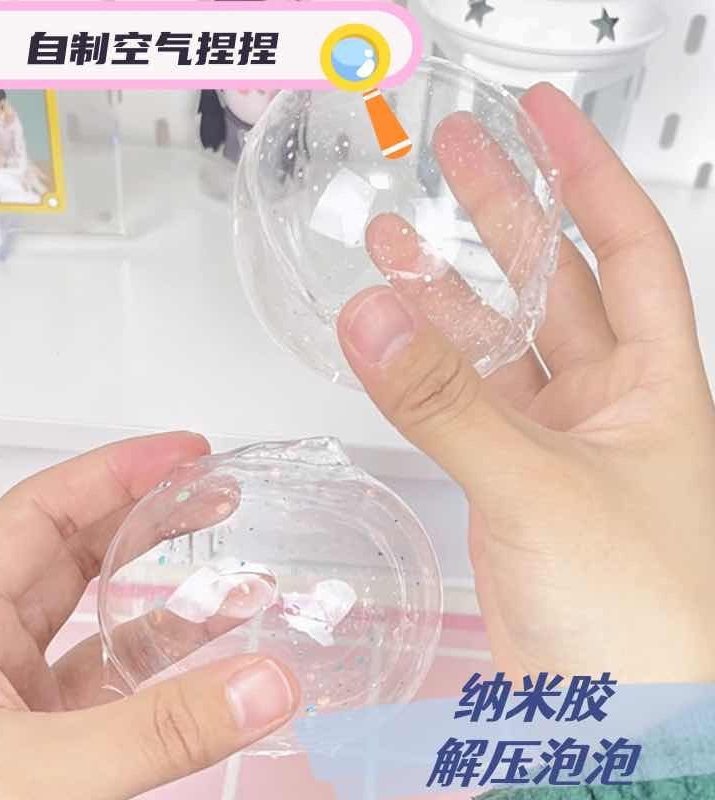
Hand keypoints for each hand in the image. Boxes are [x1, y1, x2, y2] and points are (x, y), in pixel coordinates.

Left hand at [0, 433, 298, 799]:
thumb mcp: (34, 775)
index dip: (114, 472)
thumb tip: (269, 684)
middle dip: (148, 517)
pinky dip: (168, 682)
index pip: (42, 515)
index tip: (184, 453)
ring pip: (102, 631)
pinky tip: (213, 677)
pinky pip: (117, 700)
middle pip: (76, 556)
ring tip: (241, 584)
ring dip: (171, 604)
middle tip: (215, 492)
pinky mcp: (46, 758)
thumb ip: (155, 734)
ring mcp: (17, 711)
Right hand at [338, 83, 714, 682]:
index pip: (626, 245)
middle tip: (456, 156)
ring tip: (398, 236)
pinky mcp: (506, 481)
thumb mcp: (542, 487)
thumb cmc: (645, 616)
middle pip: (554, 279)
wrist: (624, 716)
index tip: (542, 117)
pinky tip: (389, 335)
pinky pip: (460, 403)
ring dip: (448, 290)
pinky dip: (422, 367)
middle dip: (506, 211)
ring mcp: (552, 441)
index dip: (584, 172)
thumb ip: (450, 403)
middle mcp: (607, 404)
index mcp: (655, 384)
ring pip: (496, 343)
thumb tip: (377, 319)